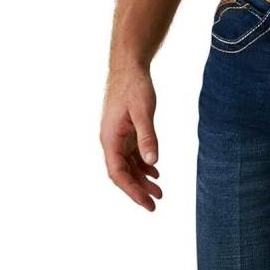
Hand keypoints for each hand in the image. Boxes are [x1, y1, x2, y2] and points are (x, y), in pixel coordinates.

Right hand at [100, 64, 162, 210]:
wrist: (129, 67)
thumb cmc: (134, 87)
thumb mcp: (143, 112)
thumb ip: (147, 137)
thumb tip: (153, 162)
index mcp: (110, 139)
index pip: (118, 173)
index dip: (131, 190)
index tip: (146, 202)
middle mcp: (111, 140)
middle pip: (123, 172)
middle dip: (138, 189)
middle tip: (155, 203)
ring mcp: (117, 135)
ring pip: (128, 164)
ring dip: (141, 177)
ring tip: (159, 190)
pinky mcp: (125, 130)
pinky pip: (132, 153)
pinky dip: (142, 163)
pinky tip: (154, 170)